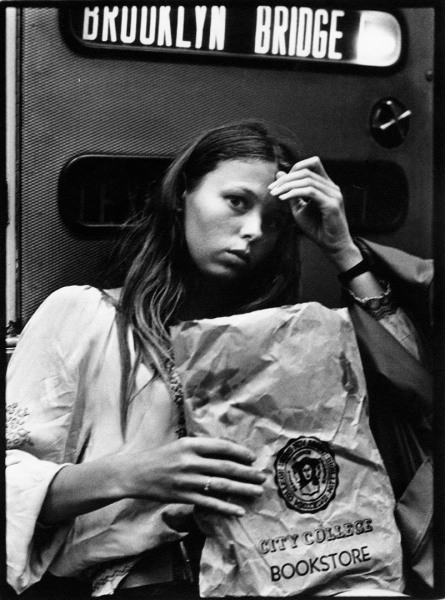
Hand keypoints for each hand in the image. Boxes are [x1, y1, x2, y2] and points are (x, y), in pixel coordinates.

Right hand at [121, 437, 265, 517]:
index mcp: (190, 445)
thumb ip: (201, 448)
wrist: (134, 473)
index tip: (253, 458)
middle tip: (263, 476)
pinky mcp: (183, 496)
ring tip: (257, 491)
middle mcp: (190, 461)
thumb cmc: (159, 457)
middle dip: (247, 472)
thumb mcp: (180, 445)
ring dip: (242, 489)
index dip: (240, 452)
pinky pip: (209, 503)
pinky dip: (226, 507)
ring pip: (221, 485)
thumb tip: (228, 453)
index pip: (221, 447)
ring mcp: (187, 480)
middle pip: (225, 467)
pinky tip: (239, 510)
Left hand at [268, 156, 361, 269]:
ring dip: (287, 185)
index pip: (312, 164)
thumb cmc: (316, 228)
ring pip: (307, 180)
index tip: (276, 184)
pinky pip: (310, 192)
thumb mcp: (299, 208)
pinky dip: (294, 192)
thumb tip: (279, 174)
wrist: (332, 246)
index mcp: (326, 185)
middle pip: (306, 171)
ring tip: (275, 194)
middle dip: (286, 179)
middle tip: (272, 189)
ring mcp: (334, 194)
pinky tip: (283, 198)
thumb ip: (290, 192)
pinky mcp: (332, 204)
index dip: (293, 170)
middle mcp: (332, 186)